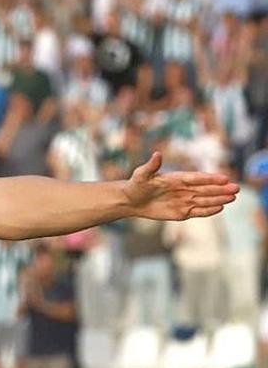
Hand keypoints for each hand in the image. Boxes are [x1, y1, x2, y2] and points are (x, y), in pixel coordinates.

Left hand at [122, 152, 239, 220]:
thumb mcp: (141, 175)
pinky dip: (208, 211)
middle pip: (205, 189)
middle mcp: (184, 189)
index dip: (210, 178)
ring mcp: (184, 200)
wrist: (131, 200)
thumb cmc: (136, 185)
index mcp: (177, 178)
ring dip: (218, 199)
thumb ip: (151, 166)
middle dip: (220, 189)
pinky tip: (220, 208)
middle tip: (236, 188)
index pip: (197, 178)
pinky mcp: (181, 212)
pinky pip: (197, 211)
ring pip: (205, 200)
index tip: (224, 178)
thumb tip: (157, 154)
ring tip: (233, 198)